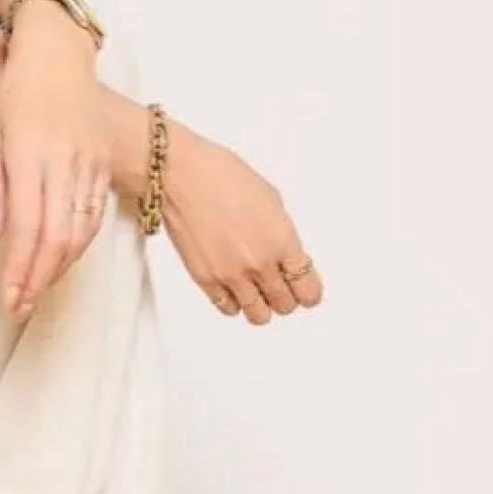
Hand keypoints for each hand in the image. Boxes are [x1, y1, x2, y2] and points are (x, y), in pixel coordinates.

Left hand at [0, 3, 110, 319]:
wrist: (59, 54)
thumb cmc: (16, 94)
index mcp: (29, 155)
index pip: (27, 227)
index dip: (19, 270)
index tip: (9, 299)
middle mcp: (63, 162)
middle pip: (57, 238)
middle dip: (38, 280)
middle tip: (21, 308)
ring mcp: (89, 164)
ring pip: (79, 233)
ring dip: (58, 269)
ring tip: (36, 291)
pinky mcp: (102, 166)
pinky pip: (93, 217)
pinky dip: (77, 247)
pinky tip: (60, 263)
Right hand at [162, 122, 323, 324]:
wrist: (182, 177)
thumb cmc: (223, 178)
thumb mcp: (271, 200)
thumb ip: (282, 236)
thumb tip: (287, 257)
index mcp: (282, 241)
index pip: (308, 289)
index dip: (309, 293)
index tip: (306, 291)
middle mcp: (259, 263)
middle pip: (285, 305)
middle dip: (287, 297)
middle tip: (280, 286)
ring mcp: (231, 275)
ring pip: (259, 316)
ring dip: (262, 306)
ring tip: (257, 291)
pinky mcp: (206, 280)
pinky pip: (229, 309)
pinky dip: (235, 303)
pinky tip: (234, 288)